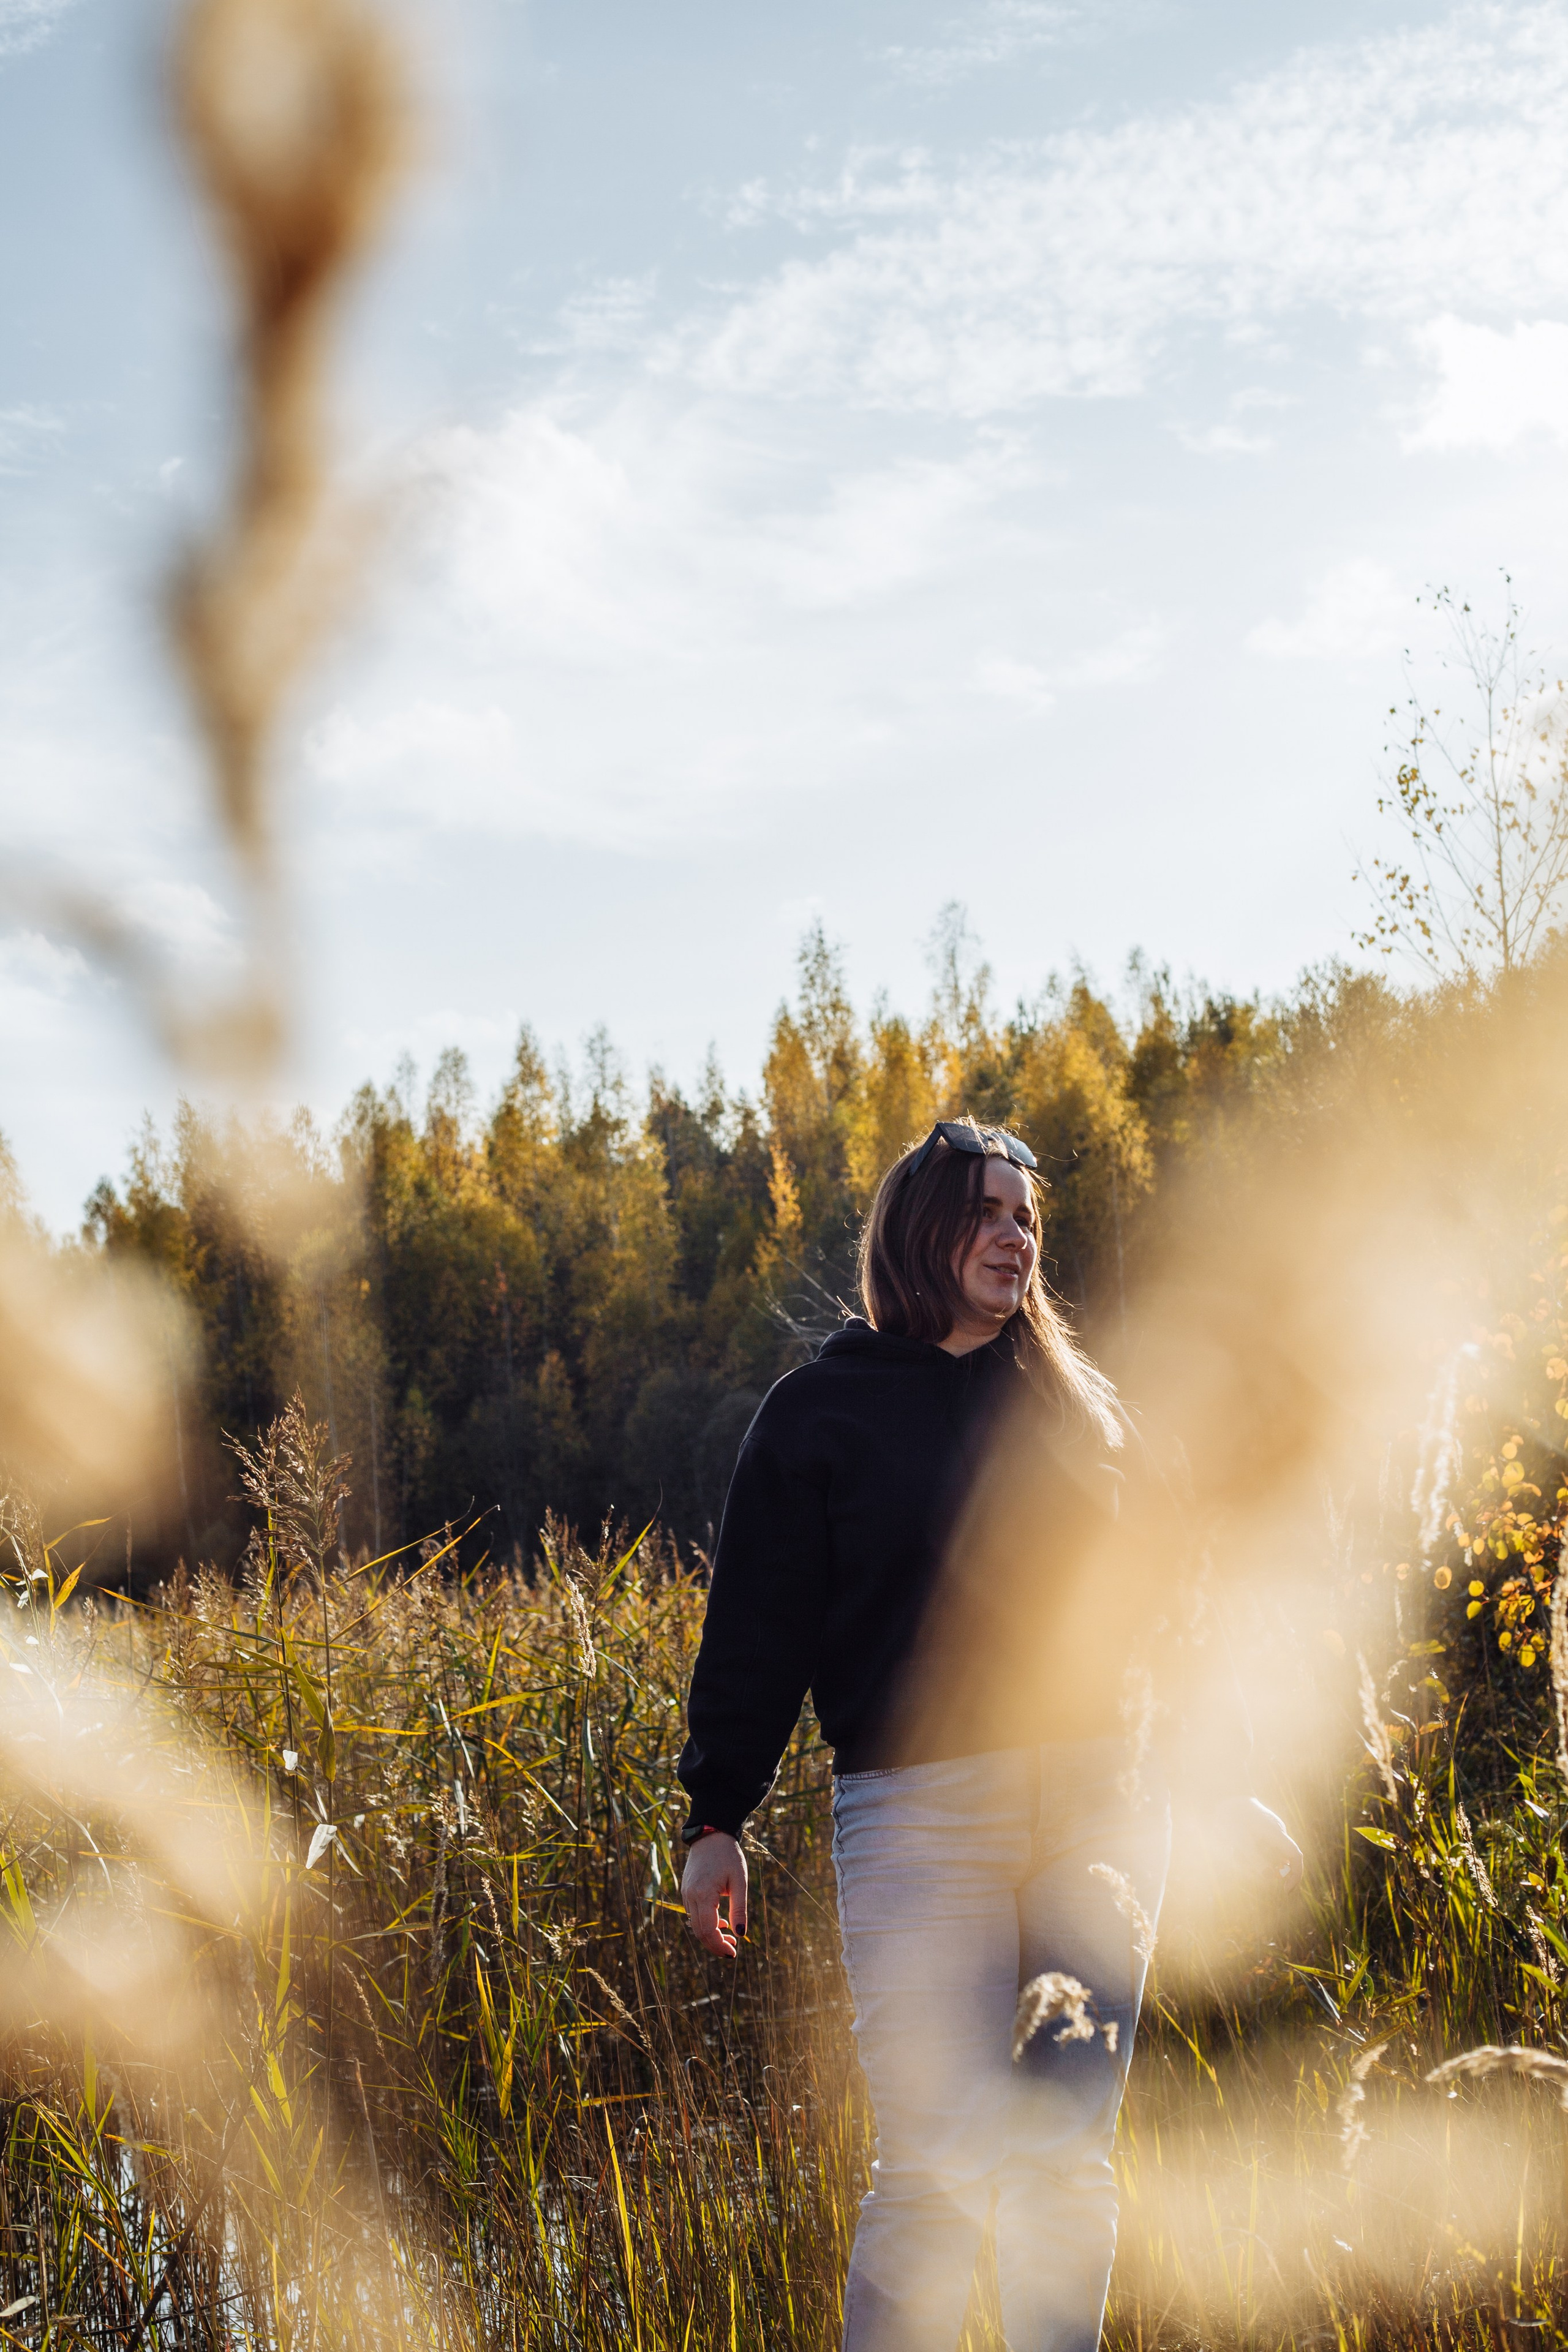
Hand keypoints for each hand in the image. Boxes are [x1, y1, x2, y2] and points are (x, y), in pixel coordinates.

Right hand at [682, 1831, 747, 1957]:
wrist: (711, 1834)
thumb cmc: (729, 1856)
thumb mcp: (740, 1881)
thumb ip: (739, 1909)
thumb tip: (741, 1934)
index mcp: (703, 1894)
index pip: (708, 1931)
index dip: (719, 1946)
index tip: (733, 1953)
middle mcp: (691, 1896)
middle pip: (699, 1932)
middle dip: (715, 1945)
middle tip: (733, 1949)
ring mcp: (686, 1893)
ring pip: (695, 1925)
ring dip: (711, 1935)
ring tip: (730, 1936)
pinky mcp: (687, 1890)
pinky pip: (694, 1914)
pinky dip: (706, 1923)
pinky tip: (721, 1922)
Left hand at [1219, 1796, 1304, 1893]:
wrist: (1226, 1795)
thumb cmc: (1232, 1817)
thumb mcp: (1240, 1840)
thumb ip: (1255, 1860)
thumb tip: (1270, 1877)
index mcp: (1276, 1832)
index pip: (1295, 1856)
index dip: (1295, 1875)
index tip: (1286, 1889)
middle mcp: (1277, 1831)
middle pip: (1279, 1860)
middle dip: (1264, 1868)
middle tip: (1240, 1860)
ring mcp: (1271, 1831)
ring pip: (1268, 1856)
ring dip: (1252, 1860)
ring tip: (1233, 1849)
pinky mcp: (1264, 1831)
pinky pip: (1262, 1849)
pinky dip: (1249, 1854)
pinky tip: (1234, 1846)